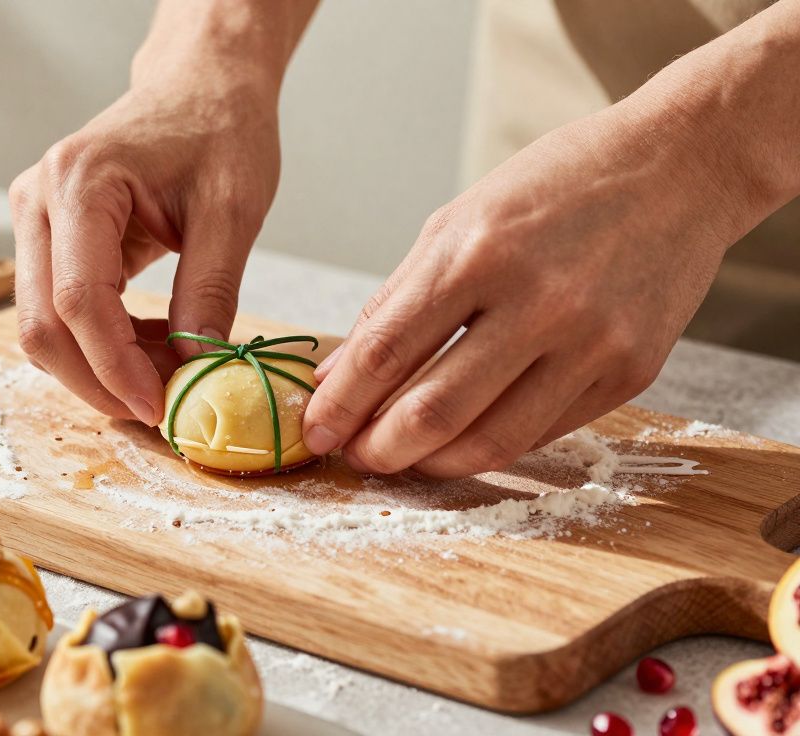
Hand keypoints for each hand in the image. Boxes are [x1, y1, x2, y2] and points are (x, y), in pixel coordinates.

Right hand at [9, 73, 280, 424]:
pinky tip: (151, 345)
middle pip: (41, 324)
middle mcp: (37, 199)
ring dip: (96, 367)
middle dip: (97, 381)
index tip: (159, 407)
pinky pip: (56, 311)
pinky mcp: (45, 238)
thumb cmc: (219, 129)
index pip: (78, 299)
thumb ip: (210, 292)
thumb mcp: (232, 210)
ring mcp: (33, 219)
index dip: (115, 366)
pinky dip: (98, 344)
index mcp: (79, 181)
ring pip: (41, 326)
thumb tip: (194, 371)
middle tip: (160, 409)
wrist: (198, 85)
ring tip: (165, 373)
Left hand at [302, 98, 766, 477]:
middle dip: (379, 449)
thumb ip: (394, 302)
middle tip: (357, 457)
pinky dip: (492, 445)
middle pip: (433, 412)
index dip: (339, 405)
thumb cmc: (556, 187)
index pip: (385, 353)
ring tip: (404, 458)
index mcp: (478, 253)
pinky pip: (543, 433)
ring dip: (432, 464)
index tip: (315, 431)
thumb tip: (336, 376)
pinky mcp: (631, 373)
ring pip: (491, 441)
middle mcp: (538, 302)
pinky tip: (464, 440)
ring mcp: (591, 343)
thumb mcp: (458, 220)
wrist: (680, 168)